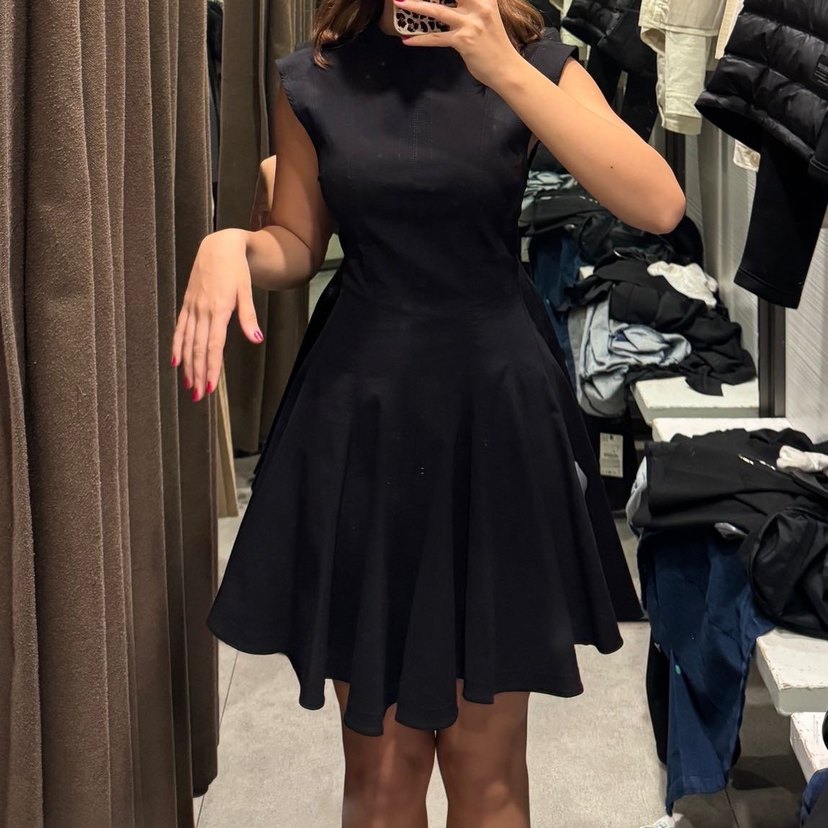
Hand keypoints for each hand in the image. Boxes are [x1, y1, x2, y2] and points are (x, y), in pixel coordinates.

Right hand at [171, 228, 262, 401]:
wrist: (219, 246)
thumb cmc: (237, 269)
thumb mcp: (246, 291)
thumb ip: (249, 317)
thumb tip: (255, 339)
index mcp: (219, 310)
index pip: (213, 346)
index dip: (210, 368)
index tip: (209, 387)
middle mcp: (202, 311)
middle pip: (197, 349)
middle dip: (197, 374)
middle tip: (197, 396)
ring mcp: (192, 307)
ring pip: (187, 342)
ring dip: (186, 365)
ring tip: (187, 385)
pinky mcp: (187, 303)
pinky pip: (180, 328)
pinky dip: (177, 346)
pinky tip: (175, 361)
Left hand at [394, 0, 520, 87]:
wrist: (506, 68)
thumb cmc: (496, 44)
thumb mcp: (488, 17)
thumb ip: (472, 7)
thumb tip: (452, 4)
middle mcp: (479, 6)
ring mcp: (470, 23)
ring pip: (437, 11)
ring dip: (416, 6)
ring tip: (400, 3)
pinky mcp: (463, 41)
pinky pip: (436, 39)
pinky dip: (420, 40)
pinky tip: (406, 40)